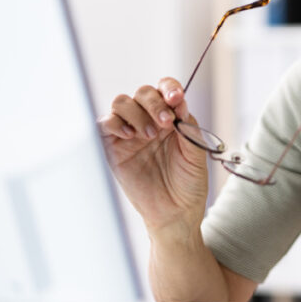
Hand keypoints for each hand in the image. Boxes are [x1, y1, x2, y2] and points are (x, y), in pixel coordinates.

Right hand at [98, 78, 208, 233]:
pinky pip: (104, 124)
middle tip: (166, 122)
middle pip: (143, 92)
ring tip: (149, 135)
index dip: (169, 88)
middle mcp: (149, 121)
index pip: (166, 89)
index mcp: (171, 118)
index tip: (177, 98)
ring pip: (122, 102)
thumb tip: (180, 103)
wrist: (175, 213)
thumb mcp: (196, 152)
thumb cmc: (188, 183)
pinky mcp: (113, 148)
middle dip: (154, 102)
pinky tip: (130, 135)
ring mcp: (130, 133)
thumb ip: (188, 127)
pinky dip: (115, 123)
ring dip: (136, 112)